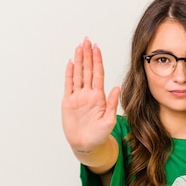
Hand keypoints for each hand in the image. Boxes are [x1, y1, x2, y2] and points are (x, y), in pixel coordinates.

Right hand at [62, 37, 119, 151]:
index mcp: (99, 97)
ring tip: (79, 47)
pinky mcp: (68, 102)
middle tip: (87, 40)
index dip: (97, 60)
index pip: (98, 74)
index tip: (97, 48)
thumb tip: (117, 87)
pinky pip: (68, 85)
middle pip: (87, 70)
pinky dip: (69, 73)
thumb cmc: (99, 135)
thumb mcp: (109, 120)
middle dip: (87, 55)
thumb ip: (112, 103)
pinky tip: (70, 63)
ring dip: (78, 60)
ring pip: (78, 74)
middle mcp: (88, 94)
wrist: (87, 145)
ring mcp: (78, 97)